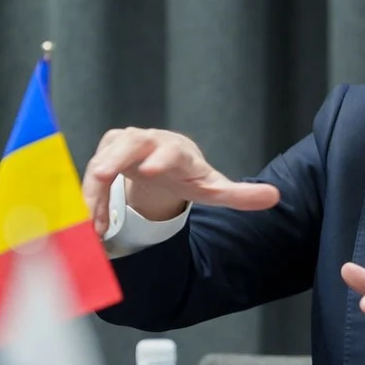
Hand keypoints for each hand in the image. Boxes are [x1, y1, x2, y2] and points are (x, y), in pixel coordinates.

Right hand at [82, 128, 279, 234]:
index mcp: (177, 151)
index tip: (150, 170)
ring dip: (95, 190)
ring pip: (103, 160)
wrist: (163, 162)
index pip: (170, 151)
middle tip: (102, 175)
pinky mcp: (104, 153)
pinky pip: (92, 175)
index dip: (160, 158)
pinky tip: (91, 223)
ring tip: (92, 222)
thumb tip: (275, 197)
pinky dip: (89, 197)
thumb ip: (240, 194)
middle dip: (114, 159)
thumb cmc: (188, 175)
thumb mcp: (213, 187)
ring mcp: (123, 145)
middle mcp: (148, 142)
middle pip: (128, 144)